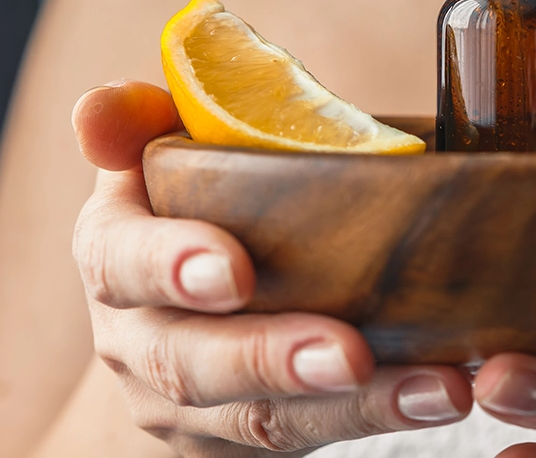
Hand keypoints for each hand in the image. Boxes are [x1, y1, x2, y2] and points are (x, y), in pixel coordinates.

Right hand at [71, 81, 473, 456]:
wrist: (181, 304)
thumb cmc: (194, 200)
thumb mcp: (160, 148)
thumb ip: (140, 119)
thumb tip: (97, 111)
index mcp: (112, 255)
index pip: (123, 261)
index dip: (174, 266)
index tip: (237, 270)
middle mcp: (138, 340)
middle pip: (192, 362)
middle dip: (275, 359)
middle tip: (353, 352)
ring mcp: (186, 405)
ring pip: (263, 419)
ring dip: (354, 406)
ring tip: (437, 389)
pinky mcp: (240, 442)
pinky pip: (308, 439)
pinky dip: (377, 419)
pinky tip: (438, 395)